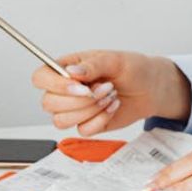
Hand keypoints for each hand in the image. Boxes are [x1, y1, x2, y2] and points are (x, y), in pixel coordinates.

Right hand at [31, 50, 190, 135]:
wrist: (150, 89)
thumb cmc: (133, 69)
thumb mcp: (115, 60)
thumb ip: (93, 65)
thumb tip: (72, 72)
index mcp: (67, 68)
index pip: (41, 77)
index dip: (55, 85)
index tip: (81, 86)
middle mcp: (66, 89)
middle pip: (48, 103)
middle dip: (80, 100)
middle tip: (104, 88)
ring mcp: (75, 108)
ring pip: (61, 120)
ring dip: (89, 110)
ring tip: (109, 96)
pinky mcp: (87, 123)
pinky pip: (82, 130)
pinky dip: (100, 120)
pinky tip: (112, 108)